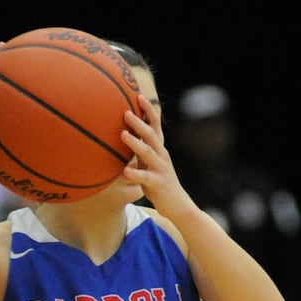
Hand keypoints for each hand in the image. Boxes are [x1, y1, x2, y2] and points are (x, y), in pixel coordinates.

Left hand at [119, 93, 190, 217]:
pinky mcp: (158, 183)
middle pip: (151, 135)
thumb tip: (121, 139)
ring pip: (148, 153)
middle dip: (139, 122)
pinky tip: (124, 172)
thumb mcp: (148, 164)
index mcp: (159, 149)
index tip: (137, 95)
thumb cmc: (158, 183)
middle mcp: (162, 155)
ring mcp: (161, 169)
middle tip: (125, 112)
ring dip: (135, 143)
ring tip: (122, 135)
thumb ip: (139, 151)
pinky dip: (135, 174)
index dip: (147, 110)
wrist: (178, 204)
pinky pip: (145, 178)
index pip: (155, 125)